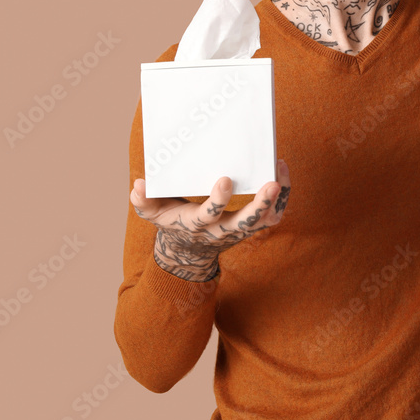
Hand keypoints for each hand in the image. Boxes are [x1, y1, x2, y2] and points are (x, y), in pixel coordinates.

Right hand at [130, 161, 290, 281]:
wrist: (189, 249)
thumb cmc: (171, 222)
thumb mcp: (152, 213)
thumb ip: (143, 201)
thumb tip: (138, 186)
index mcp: (197, 224)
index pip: (209, 216)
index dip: (217, 201)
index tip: (224, 180)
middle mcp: (222, 230)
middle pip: (246, 223)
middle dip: (260, 205)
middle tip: (271, 184)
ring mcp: (240, 230)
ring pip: (265, 220)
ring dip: (277, 199)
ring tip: (280, 170)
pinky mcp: (253, 226)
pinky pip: (274, 214)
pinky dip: (282, 196)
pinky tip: (281, 172)